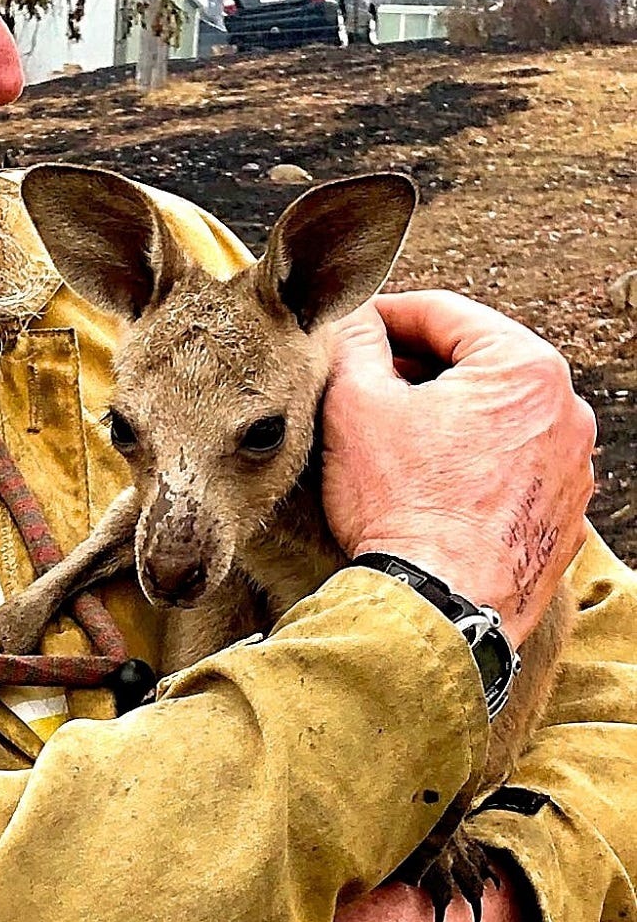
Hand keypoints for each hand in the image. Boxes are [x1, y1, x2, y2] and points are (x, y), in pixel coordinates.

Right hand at [322, 291, 594, 642]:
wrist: (438, 609)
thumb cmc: (401, 505)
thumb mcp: (355, 403)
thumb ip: (355, 340)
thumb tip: (354, 318)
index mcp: (525, 368)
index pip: (443, 312)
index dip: (384, 315)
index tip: (349, 330)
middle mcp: (566, 411)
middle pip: (475, 361)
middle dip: (416, 366)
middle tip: (362, 383)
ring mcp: (573, 467)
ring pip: (495, 413)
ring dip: (445, 412)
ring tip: (391, 435)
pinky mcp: (564, 514)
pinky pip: (512, 462)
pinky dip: (472, 459)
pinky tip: (427, 479)